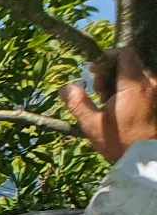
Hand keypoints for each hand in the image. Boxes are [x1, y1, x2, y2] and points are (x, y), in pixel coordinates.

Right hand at [64, 48, 156, 162]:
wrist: (144, 160)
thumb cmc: (120, 143)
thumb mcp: (92, 125)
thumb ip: (78, 103)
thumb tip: (66, 88)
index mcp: (134, 85)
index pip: (124, 53)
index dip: (107, 58)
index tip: (94, 71)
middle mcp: (151, 83)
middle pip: (130, 64)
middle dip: (111, 74)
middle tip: (99, 94)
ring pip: (136, 76)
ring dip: (120, 84)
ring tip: (109, 104)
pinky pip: (143, 87)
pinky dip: (130, 92)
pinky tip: (121, 109)